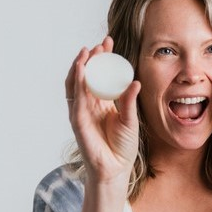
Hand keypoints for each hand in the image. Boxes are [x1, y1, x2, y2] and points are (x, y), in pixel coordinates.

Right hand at [65, 37, 140, 184]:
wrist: (116, 168)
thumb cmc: (123, 147)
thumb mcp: (130, 120)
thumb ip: (129, 102)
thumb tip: (135, 82)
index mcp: (103, 102)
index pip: (100, 75)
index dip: (103, 59)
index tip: (110, 43)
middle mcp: (90, 104)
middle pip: (87, 75)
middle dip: (92, 57)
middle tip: (102, 43)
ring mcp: (82, 111)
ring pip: (76, 83)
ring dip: (80, 66)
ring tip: (88, 51)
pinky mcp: (77, 120)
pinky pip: (75, 98)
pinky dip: (76, 83)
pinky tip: (81, 69)